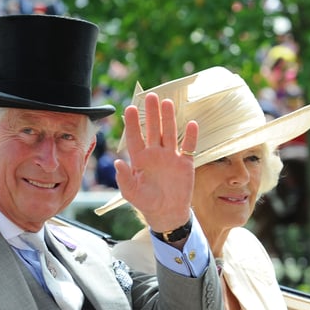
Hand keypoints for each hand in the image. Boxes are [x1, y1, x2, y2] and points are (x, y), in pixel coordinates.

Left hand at [114, 92, 198, 231]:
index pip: (135, 137)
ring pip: (169, 133)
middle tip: (151, 96)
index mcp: (140, 159)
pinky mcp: (185, 164)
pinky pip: (189, 147)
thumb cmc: (146, 202)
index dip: (132, 123)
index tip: (129, 108)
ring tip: (167, 103)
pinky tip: (191, 124)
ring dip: (168, 119)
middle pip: (153, 130)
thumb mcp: (131, 193)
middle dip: (151, 113)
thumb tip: (117, 162)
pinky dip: (191, 137)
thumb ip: (124, 178)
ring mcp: (171, 157)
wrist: (167, 213)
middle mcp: (155, 154)